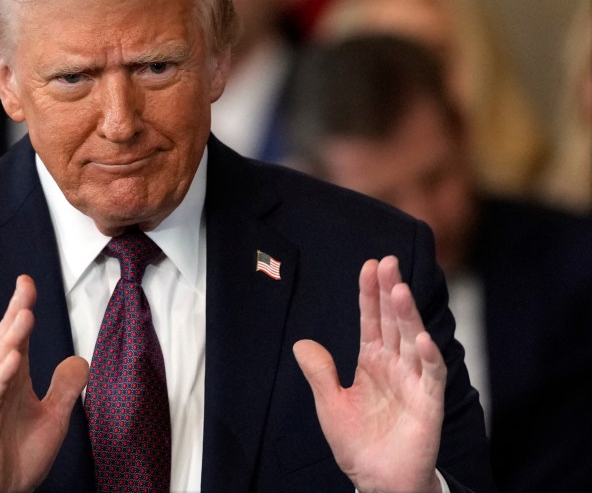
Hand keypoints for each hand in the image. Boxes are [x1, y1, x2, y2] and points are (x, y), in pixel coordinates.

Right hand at [0, 275, 89, 492]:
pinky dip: (0, 376)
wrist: (0, 492)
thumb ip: (65, 388)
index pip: (16, 336)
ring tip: (24, 315)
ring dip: (11, 338)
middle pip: (5, 340)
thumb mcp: (54, 417)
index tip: (27, 282)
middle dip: (15, 312)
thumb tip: (79, 359)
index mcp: (11, 378)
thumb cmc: (19, 456)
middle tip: (25, 287)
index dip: (21, 308)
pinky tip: (11, 359)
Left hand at [293, 256, 444, 492]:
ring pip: (413, 340)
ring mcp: (413, 381)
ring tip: (400, 290)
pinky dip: (428, 357)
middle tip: (388, 262)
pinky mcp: (428, 403)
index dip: (370, 294)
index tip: (369, 265)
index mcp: (372, 361)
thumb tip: (302, 343)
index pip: (371, 320)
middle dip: (391, 292)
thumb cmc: (357, 443)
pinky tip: (421, 339)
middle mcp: (395, 365)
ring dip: (408, 315)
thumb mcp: (329, 404)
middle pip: (394, 321)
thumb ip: (320, 372)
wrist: (377, 480)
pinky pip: (431, 376)